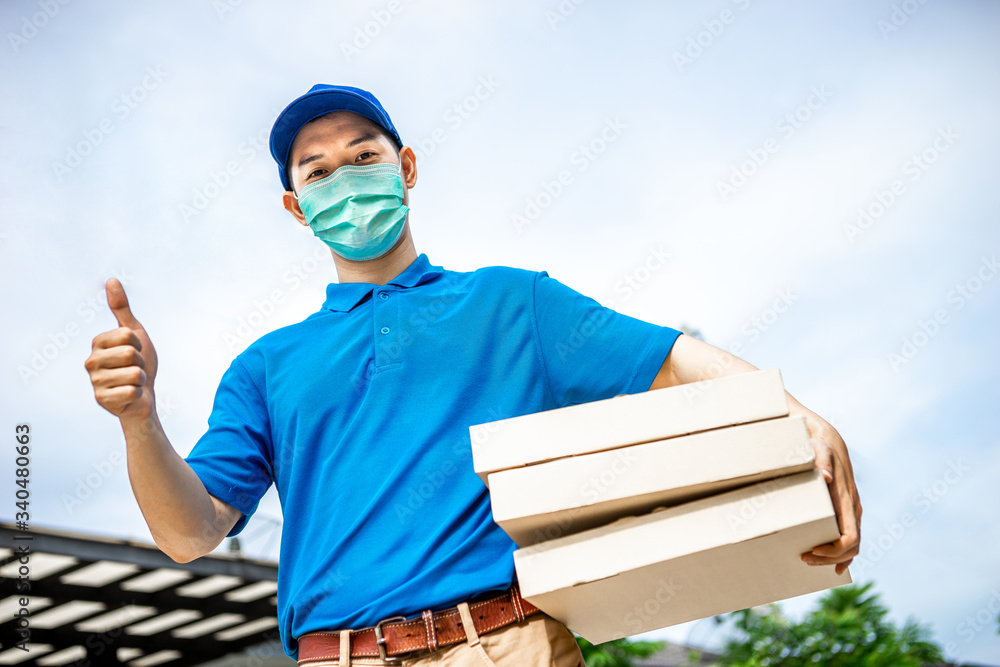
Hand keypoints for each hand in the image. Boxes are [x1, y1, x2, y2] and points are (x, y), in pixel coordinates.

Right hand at [85, 278, 158, 419]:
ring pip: (134, 373)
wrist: (142, 395)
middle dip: (141, 362)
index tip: (135, 351)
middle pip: (130, 354)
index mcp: (98, 343)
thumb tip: (112, 280)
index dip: (139, 344)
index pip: (128, 335)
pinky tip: (129, 395)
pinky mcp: (102, 400)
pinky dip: (137, 393)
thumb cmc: (138, 363)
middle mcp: (91, 361)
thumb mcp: (134, 332)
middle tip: (134, 368)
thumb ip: (122, 308)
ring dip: (140, 379)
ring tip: (132, 382)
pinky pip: (132, 391)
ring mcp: (95, 382)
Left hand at [802, 436, 861, 574]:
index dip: (835, 551)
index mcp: (848, 501)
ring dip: (833, 559)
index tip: (813, 551)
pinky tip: (830, 564)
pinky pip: (848, 538)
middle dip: (829, 558)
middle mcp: (853, 510)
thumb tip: (825, 477)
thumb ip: (821, 461)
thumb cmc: (821, 447)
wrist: (830, 442)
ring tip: (809, 561)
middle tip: (804, 559)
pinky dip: (841, 554)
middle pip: (851, 548)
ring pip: (852, 546)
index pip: (851, 538)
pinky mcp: (844, 511)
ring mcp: (851, 512)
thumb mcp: (819, 449)